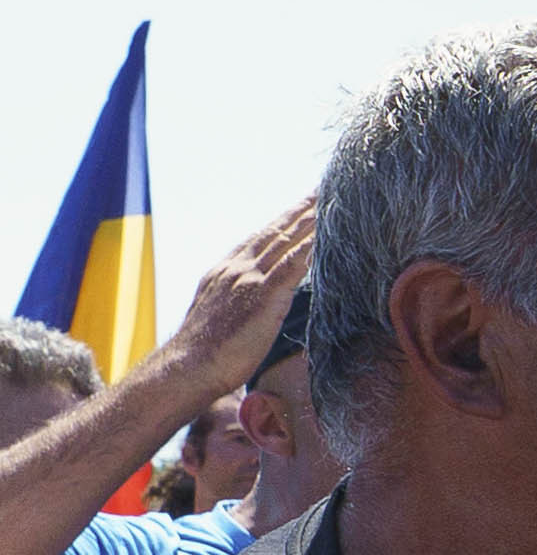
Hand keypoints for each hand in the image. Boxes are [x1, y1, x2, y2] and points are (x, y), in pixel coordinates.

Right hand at [160, 195, 315, 397]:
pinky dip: (309, 248)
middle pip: (275, 232)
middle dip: (300, 210)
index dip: (283, 220)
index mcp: (226, 272)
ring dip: (310, 220)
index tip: (303, 204)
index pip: (260, 239)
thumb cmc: (207, 353)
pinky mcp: (261, 296)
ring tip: (332, 200)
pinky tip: (326, 235)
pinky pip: (291, 266)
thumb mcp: (223, 317)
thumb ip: (241, 302)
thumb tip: (262, 303)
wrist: (187, 366)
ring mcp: (248, 280)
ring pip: (285, 241)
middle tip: (324, 188)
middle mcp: (236, 268)